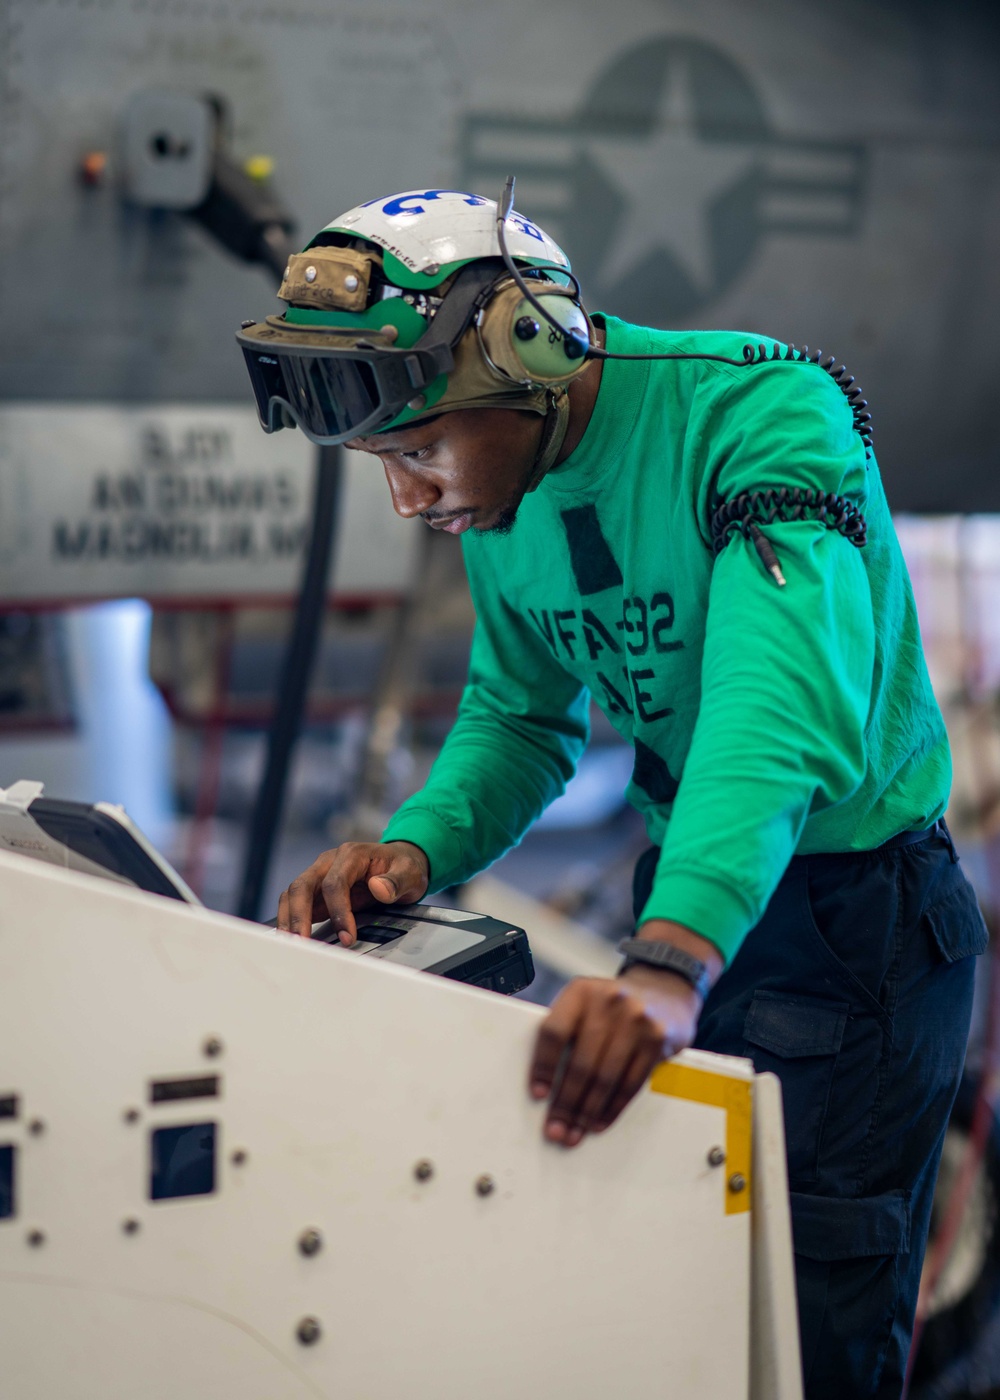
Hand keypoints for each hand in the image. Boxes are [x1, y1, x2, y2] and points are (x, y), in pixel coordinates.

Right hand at [275, 840, 429, 943]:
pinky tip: (292, 937)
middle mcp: (329, 862)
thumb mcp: (410, 872)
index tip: (347, 936)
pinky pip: (297, 903)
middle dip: (299, 916)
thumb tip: (379, 888)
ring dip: (289, 919)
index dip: (338, 911)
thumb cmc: (404, 867)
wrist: (399, 863)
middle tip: (302, 942)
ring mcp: (320, 875)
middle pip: (303, 885)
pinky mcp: (317, 891)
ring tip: (291, 944)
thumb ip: (397, 880)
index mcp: (351, 854)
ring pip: (293, 894)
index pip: (335, 883)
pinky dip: (290, 919)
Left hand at [528, 968, 701, 1146]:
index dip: (543, 1066)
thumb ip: (567, 1030)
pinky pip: (631, 1083)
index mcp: (581, 991)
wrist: (663, 992)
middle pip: (581, 1062)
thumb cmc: (612, 1007)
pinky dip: (613, 1108)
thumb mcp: (587, 1003)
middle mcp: (609, 1002)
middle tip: (555, 1130)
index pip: (554, 1032)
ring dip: (587, 1112)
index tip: (537, 1095)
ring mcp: (636, 1020)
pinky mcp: (657, 1040)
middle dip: (565, 1103)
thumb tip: (544, 1084)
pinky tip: (599, 1123)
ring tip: (574, 1133)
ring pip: (606, 1077)